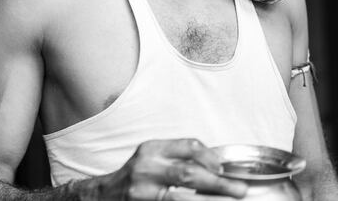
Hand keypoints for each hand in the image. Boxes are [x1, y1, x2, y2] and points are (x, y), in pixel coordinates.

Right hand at [96, 138, 247, 199]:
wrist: (104, 195)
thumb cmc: (135, 175)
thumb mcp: (152, 158)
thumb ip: (176, 158)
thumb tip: (214, 165)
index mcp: (153, 148)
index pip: (188, 146)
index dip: (211, 157)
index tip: (225, 168)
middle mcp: (147, 166)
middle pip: (189, 172)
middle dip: (217, 182)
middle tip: (239, 189)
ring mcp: (143, 189)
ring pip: (183, 197)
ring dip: (208, 199)